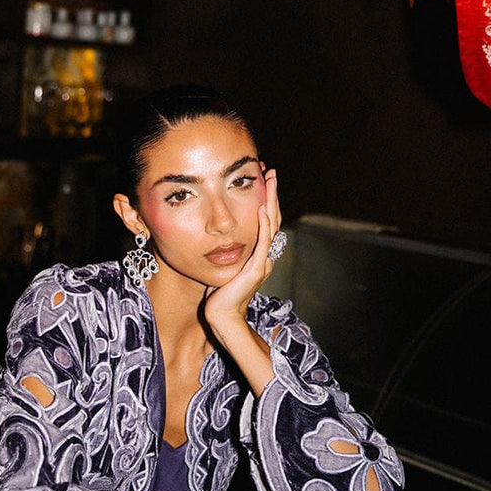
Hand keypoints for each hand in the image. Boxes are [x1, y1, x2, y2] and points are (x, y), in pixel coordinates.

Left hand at [204, 168, 282, 324]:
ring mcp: (263, 262)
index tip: (262, 180)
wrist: (222, 317)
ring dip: (271, 201)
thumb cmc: (218, 295)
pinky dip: (265, 224)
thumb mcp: (223, 266)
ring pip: (272, 225)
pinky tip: (263, 208)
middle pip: (273, 218)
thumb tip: (216, 238)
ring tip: (271, 181)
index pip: (266, 222)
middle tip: (271, 173)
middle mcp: (265, 256)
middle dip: (272, 194)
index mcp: (259, 255)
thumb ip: (226, 252)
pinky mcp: (256, 269)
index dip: (265, 200)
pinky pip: (264, 242)